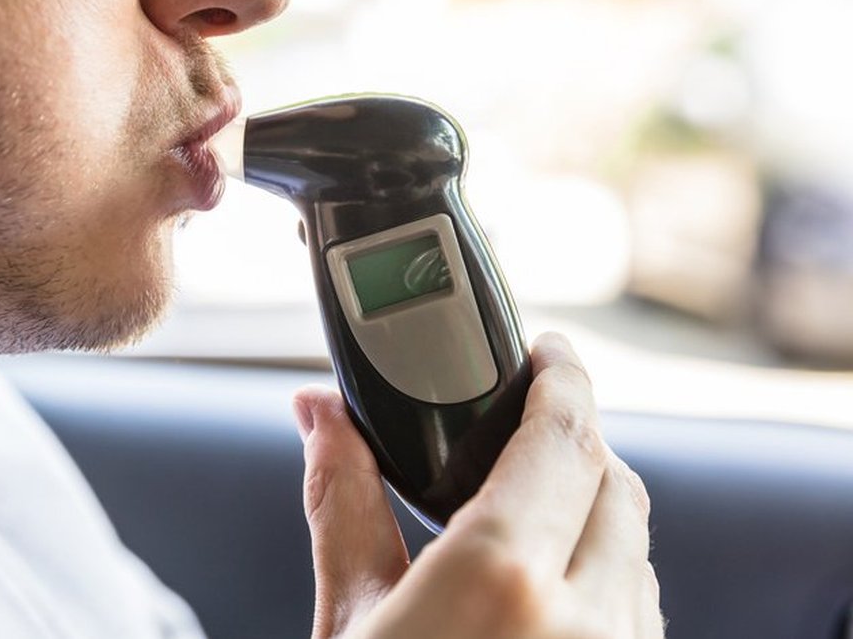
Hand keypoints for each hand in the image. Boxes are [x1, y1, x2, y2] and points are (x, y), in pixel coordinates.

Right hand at [292, 333, 662, 638]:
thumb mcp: (347, 618)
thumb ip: (344, 505)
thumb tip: (322, 417)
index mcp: (501, 580)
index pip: (564, 438)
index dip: (562, 378)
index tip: (548, 351)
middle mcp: (585, 621)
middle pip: (614, 482)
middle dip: (573, 441)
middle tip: (523, 426)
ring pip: (638, 550)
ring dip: (592, 513)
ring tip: (528, 513)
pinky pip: (641, 609)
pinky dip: (605, 577)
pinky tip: (549, 591)